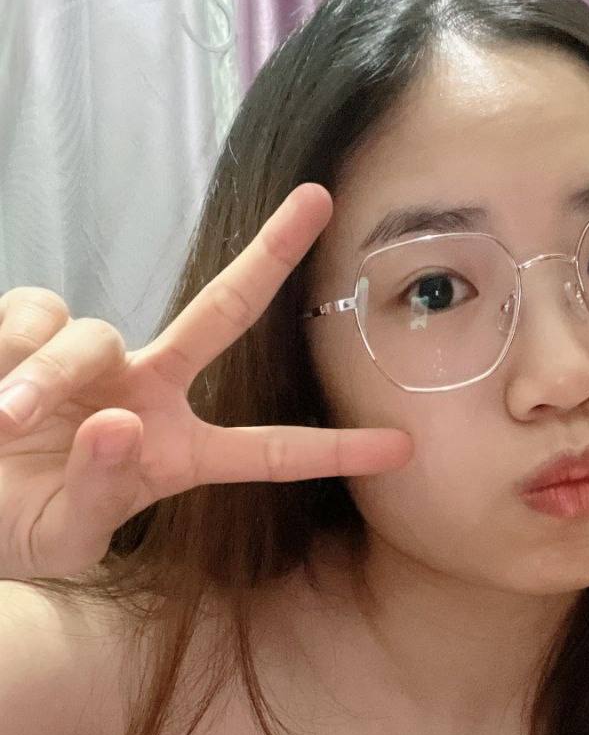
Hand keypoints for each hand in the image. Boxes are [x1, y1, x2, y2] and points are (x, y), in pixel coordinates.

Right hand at [0, 183, 412, 579]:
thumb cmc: (19, 525)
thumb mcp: (66, 536)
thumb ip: (99, 490)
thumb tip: (119, 422)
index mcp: (178, 454)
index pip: (268, 452)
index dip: (333, 450)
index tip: (403, 448)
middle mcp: (149, 393)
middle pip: (222, 311)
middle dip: (270, 254)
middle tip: (319, 198)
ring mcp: (96, 359)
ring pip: (93, 336)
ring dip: (45, 381)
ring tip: (1, 425)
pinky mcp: (33, 329)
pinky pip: (35, 313)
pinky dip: (8, 349)